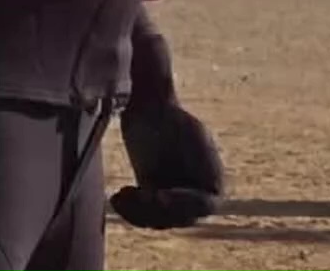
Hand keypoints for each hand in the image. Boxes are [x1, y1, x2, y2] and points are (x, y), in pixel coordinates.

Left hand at [108, 101, 224, 229]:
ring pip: (160, 221)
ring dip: (139, 213)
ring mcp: (175, 197)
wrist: (148, 108)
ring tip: (120, 196)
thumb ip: (187, 139)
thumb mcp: (185, 128)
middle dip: (156, 210)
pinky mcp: (154, 197)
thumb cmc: (167, 110)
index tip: (156, 195)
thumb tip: (181, 130)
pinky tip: (116, 197)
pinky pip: (145, 217)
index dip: (182, 204)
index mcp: (213, 176)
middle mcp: (197, 191)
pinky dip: (130, 212)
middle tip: (135, 194)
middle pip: (181, 218)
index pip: (204, 204)